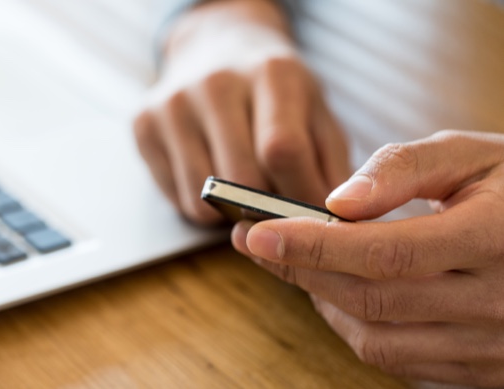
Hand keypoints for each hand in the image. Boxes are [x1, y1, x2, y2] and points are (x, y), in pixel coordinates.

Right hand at [133, 0, 350, 224]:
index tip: (310, 217)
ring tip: (243, 196)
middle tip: (274, 212)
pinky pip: (175, 197)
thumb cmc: (275, 89)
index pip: (282, 150)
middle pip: (240, 178)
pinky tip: (213, 181)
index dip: (299, 196)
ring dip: (228, 215)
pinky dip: (199, 206)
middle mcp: (216, 83)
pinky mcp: (143, 124)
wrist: (216, 45)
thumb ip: (330, 165)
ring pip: (202, 198)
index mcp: (271, 73)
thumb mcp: (316, 111)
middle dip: (263, 211)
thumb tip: (333, 225)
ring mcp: (173, 104)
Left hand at [232, 130, 503, 386]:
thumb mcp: (471, 155)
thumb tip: (336, 202)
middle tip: (256, 242)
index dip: (314, 245)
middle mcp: (500, 302)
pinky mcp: (488, 370)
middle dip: (301, 270)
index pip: (387, 252)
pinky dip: (358, 330)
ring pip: (380, 342)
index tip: (256, 231)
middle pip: (372, 300)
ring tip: (297, 265)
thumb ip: (402, 169)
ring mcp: (496, 345)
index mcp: (497, 238)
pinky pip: (403, 363)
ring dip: (324, 304)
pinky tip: (340, 295)